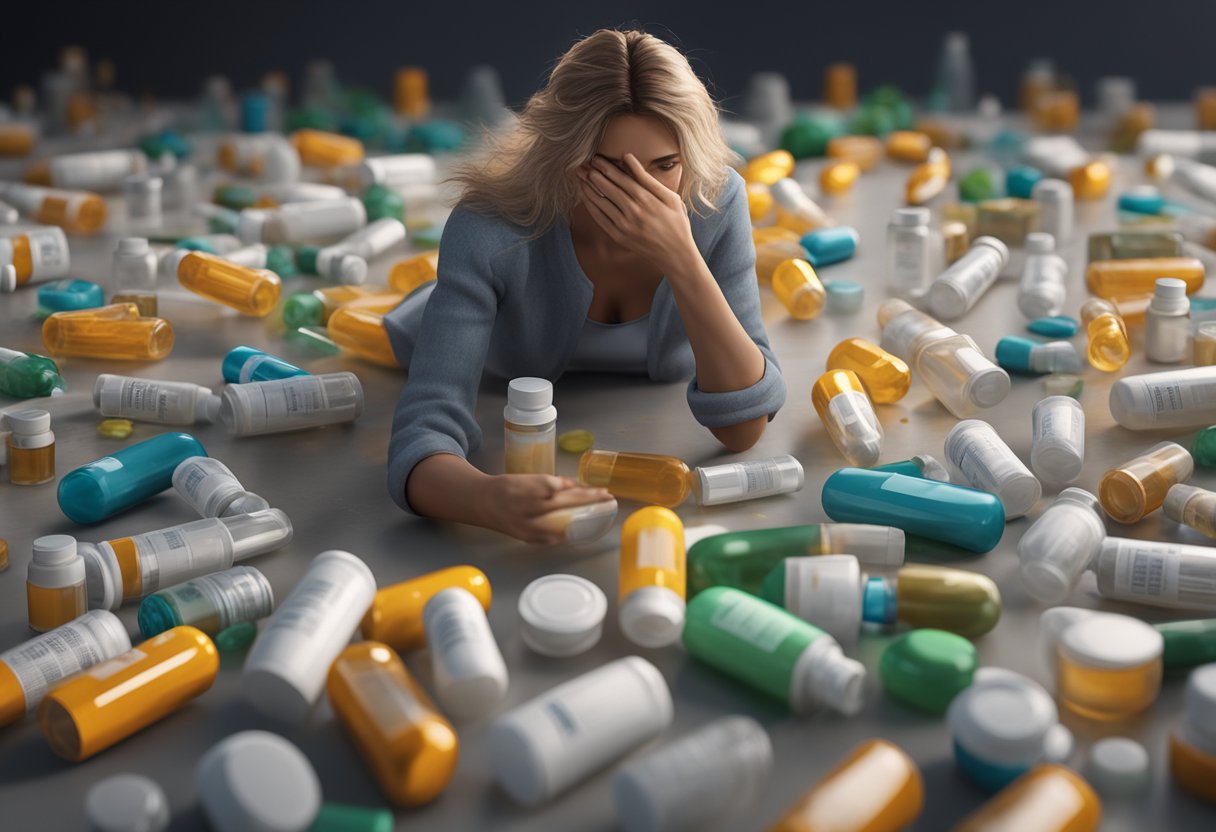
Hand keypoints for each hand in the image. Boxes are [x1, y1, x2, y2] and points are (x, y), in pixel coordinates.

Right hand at [474, 473, 612, 544]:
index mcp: (525, 489)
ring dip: (584, 516)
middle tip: (606, 496)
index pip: (555, 487)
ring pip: (563, 522)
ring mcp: (529, 526)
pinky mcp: (529, 538)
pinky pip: (555, 535)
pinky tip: (581, 525)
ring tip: (600, 510)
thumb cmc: (506, 488)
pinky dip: (568, 529)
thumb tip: (572, 486)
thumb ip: (549, 483)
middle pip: (563, 504)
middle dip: (588, 500)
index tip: (596, 488)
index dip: (576, 487)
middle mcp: (527, 509)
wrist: (482, 504)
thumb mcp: (525, 478)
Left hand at [577, 153, 697, 275]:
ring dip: (588, 188)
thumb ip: (648, 178)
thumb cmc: (676, 223)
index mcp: (647, 199)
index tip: (596, 158)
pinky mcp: (619, 237)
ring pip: (601, 202)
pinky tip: (584, 195)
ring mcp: (624, 226)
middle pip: (608, 188)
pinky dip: (590, 205)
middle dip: (593, 174)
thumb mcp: (670, 197)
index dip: (606, 167)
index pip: (621, 178)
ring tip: (579, 176)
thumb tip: (628, 158)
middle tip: (582, 164)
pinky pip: (600, 218)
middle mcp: (633, 211)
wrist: (676, 255)